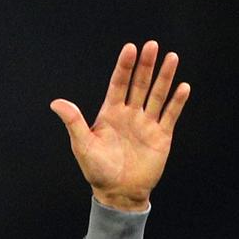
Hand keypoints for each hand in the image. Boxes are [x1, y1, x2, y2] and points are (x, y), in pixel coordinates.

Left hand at [50, 41, 190, 210]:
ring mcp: (146, 124)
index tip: (130, 49)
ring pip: (157, 95)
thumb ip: (73, 122)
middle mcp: (130, 114)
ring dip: (165, 77)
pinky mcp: (161, 136)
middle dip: (146, 65)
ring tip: (172, 57)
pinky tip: (183, 87)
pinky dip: (176, 102)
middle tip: (152, 45)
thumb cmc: (97, 170)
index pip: (118, 84)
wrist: (118, 193)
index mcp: (110, 114)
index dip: (124, 67)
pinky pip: (170, 115)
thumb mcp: (82, 145)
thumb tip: (55, 102)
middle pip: (139, 85)